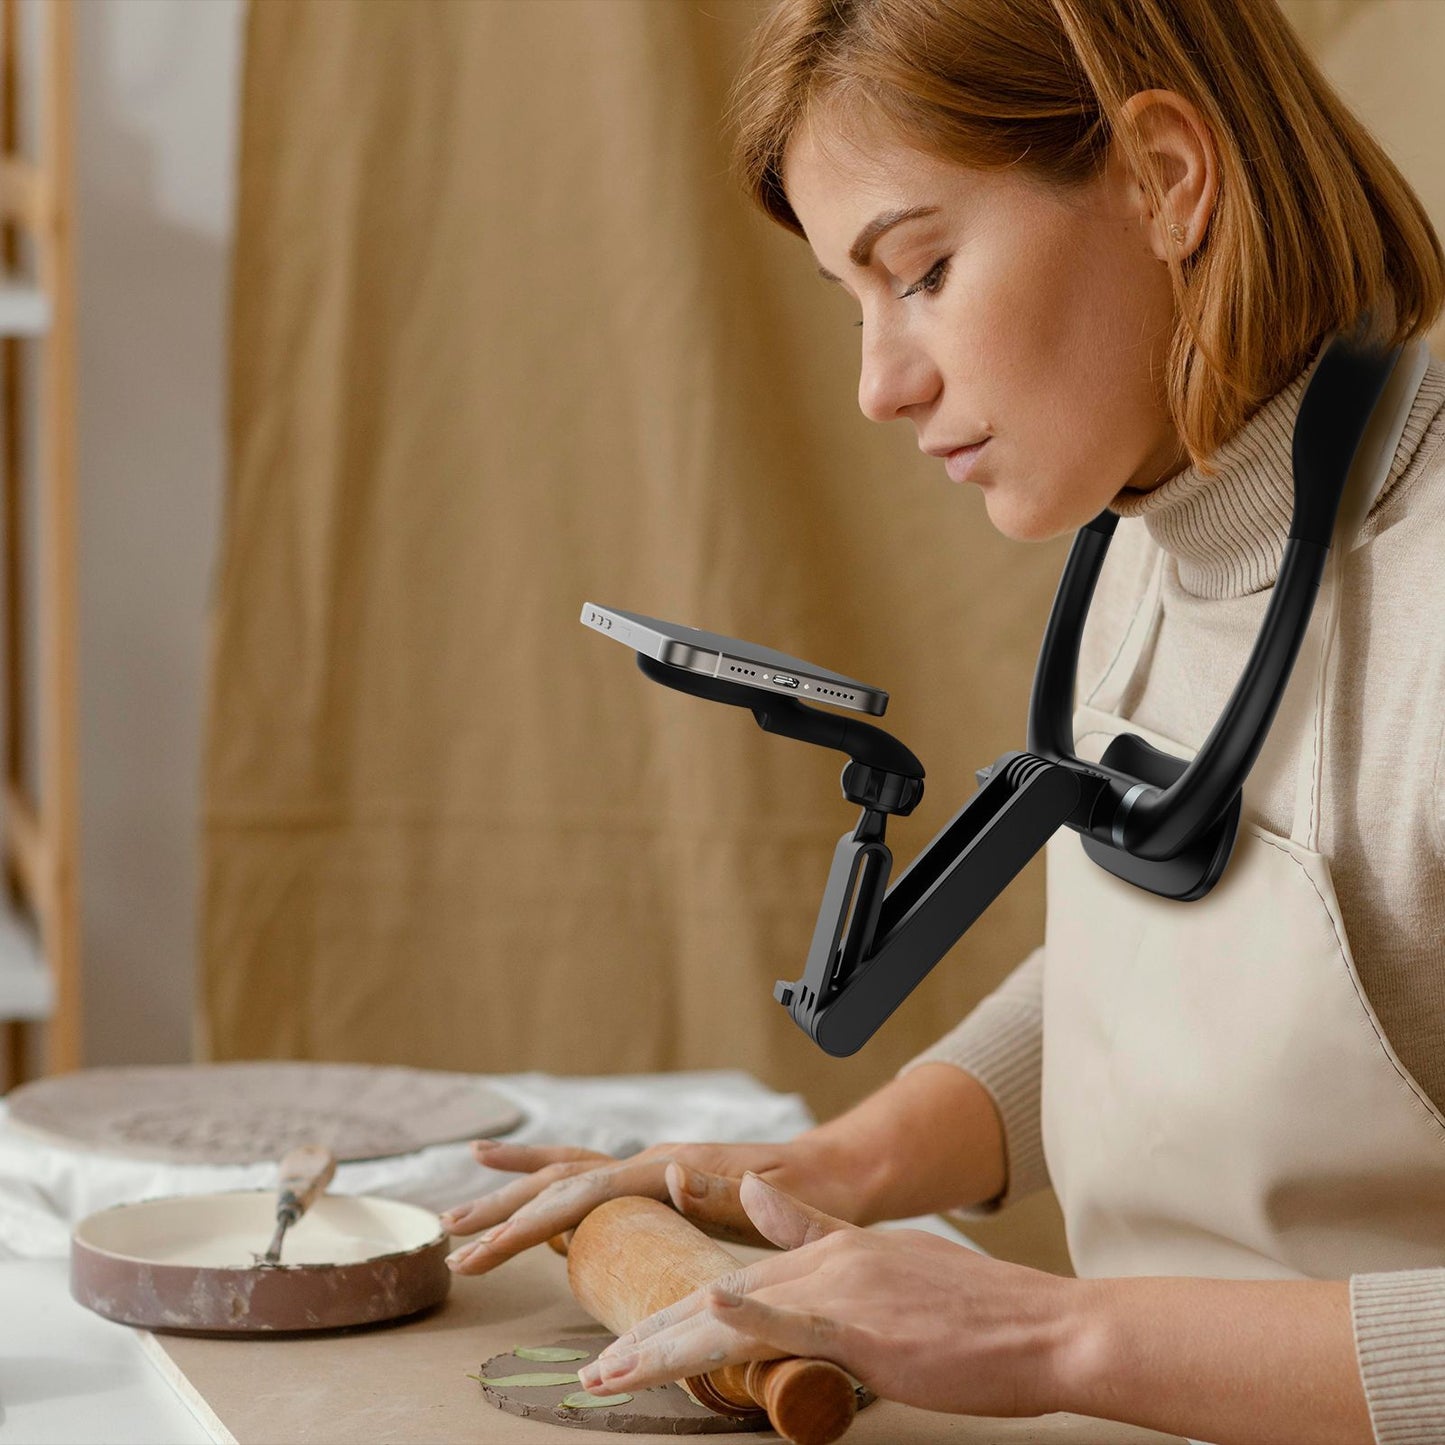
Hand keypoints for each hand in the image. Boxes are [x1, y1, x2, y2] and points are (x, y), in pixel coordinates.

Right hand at [441, 1135, 864, 1275]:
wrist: (837, 1172)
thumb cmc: (812, 1193)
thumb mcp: (777, 1199)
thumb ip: (723, 1189)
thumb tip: (668, 1173)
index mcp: (669, 1167)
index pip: (579, 1194)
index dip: (526, 1224)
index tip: (483, 1249)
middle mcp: (652, 1160)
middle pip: (559, 1180)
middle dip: (502, 1211)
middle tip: (450, 1239)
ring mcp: (653, 1169)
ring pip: (567, 1176)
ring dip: (514, 1196)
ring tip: (462, 1213)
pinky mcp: (659, 1183)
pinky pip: (591, 1183)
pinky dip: (550, 1186)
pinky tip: (527, 1194)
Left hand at [576, 1171, 1072, 1419]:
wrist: (1042, 1325)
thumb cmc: (973, 1309)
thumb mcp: (887, 1257)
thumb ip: (813, 1226)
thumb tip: (754, 1193)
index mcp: (828, 1246)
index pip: (733, 1279)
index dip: (673, 1309)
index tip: (627, 1337)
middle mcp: (824, 1258)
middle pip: (714, 1297)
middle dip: (647, 1335)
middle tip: (593, 1372)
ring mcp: (842, 1288)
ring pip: (733, 1316)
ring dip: (663, 1348)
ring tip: (608, 1376)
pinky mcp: (866, 1325)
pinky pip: (796, 1321)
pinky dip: (749, 1316)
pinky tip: (707, 1313)